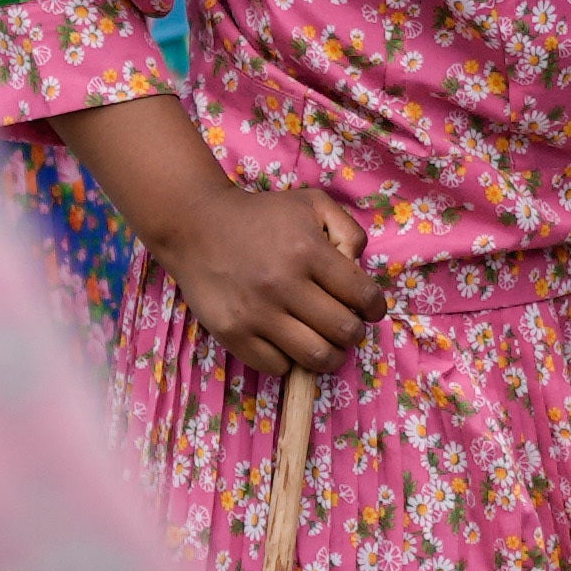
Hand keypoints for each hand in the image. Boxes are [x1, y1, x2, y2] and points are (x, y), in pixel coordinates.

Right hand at [153, 167, 384, 380]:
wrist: (196, 226)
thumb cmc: (261, 216)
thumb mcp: (311, 204)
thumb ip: (348, 231)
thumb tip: (359, 269)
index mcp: (308, 251)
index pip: (362, 296)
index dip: (375, 308)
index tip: (370, 311)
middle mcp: (283, 285)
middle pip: (344, 332)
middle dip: (354, 332)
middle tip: (346, 326)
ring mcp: (256, 313)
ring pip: (316, 357)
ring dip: (329, 355)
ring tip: (324, 342)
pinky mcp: (232, 334)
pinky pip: (277, 367)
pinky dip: (289, 360)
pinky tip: (287, 342)